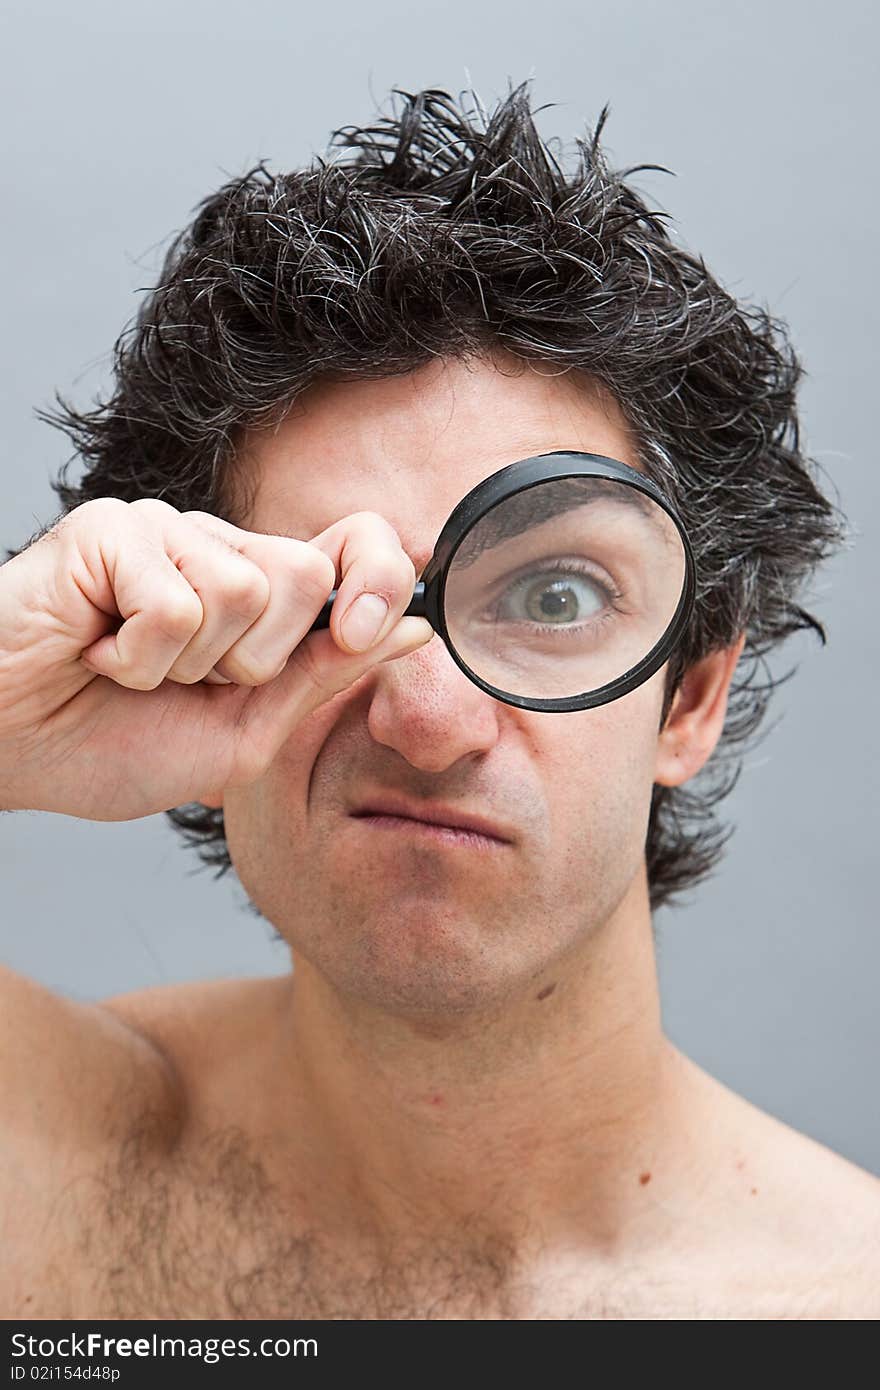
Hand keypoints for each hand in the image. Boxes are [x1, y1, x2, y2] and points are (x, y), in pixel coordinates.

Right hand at [0, 498, 431, 819]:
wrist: (9, 751)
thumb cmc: (110, 742)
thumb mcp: (244, 729)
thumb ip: (324, 672)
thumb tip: (418, 629)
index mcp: (259, 593)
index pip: (355, 545)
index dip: (378, 580)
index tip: (358, 634)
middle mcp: (218, 549)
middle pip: (308, 572)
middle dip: (257, 658)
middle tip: (191, 680)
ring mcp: (164, 531)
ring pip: (245, 588)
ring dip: (188, 664)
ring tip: (134, 669)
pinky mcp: (112, 529)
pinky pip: (176, 601)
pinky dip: (139, 658)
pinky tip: (99, 652)